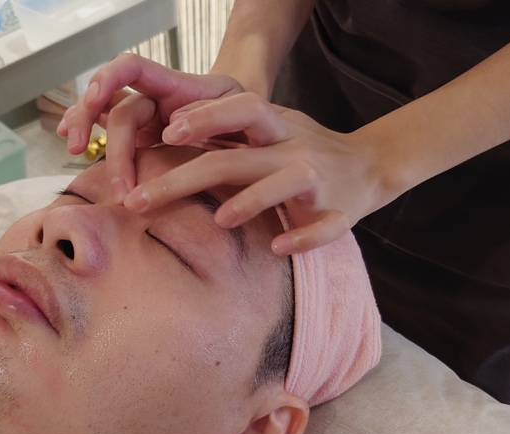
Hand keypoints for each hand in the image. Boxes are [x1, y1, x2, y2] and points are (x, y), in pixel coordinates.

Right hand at [57, 53, 243, 197]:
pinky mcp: (138, 140)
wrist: (248, 129)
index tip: (95, 99)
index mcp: (172, 86)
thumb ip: (212, 113)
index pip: (132, 67)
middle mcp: (151, 100)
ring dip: (89, 134)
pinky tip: (71, 140)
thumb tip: (173, 126)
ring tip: (76, 152)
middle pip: (118, 112)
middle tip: (118, 188)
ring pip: (103, 119)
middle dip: (113, 148)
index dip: (108, 77)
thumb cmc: (243, 116)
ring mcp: (141, 120)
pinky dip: (85, 131)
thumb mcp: (240, 110)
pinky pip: (104, 130)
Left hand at [124, 92, 401, 254]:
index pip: (238, 109)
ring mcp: (317, 181)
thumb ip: (226, 129)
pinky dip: (302, 237)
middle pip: (233, 160)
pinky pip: (323, 227)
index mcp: (274, 127)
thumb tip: (167, 123)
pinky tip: (279, 247)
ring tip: (220, 220)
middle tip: (138, 201)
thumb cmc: (302, 149)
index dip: (204, 118)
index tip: (166, 133)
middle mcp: (293, 149)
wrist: (371, 167)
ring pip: (284, 184)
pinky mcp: (339, 214)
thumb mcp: (269, 131)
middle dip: (182, 180)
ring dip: (252, 202)